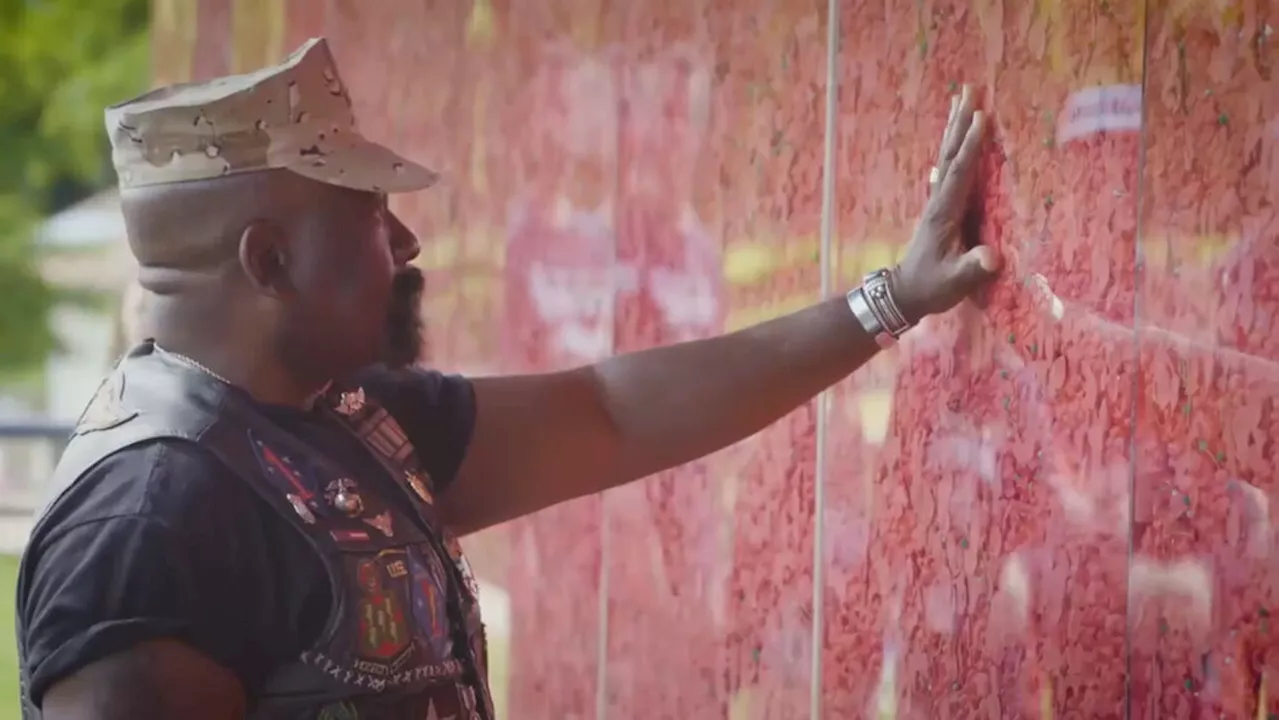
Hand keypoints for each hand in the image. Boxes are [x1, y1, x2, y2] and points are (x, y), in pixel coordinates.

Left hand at [890, 84, 1000, 322]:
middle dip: (961, 121)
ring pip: (947, 155)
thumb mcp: (953, 282)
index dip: (972, 146)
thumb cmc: (931, 287)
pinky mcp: (941, 205)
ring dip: (956, 126)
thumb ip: (971, 269)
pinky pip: (949, 166)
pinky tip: (958, 133)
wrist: (905, 293)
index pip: (960, 172)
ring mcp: (938, 201)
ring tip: (962, 96)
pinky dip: (955, 144)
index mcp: (944, 213)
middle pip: (950, 153)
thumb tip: (992, 258)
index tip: (982, 118)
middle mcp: (939, 200)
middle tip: (970, 88)